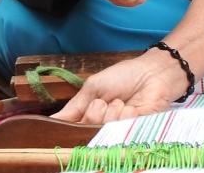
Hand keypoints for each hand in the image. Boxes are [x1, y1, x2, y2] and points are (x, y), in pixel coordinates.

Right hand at [51, 49, 187, 123]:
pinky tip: (132, 105)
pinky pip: (121, 128)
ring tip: (122, 101)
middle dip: (95, 112)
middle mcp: (104, 129)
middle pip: (87, 132)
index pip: (74, 131)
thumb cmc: (124, 76)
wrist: (151, 71)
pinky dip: (124, 112)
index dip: (73, 125)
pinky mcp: (136, 132)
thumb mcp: (93, 88)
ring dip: (112, 110)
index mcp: (91, 119)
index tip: (77, 113)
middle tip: (105, 100)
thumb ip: (74, 107)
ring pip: (104, 129)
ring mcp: (120, 132)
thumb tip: (51, 122)